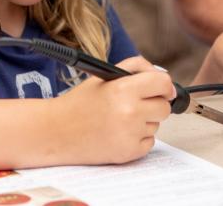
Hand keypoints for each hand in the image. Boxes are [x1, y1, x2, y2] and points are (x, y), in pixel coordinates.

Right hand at [58, 55, 174, 163]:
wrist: (57, 132)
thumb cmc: (81, 102)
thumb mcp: (105, 76)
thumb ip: (136, 67)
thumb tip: (161, 75)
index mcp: (124, 89)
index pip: (164, 84)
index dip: (165, 86)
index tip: (163, 90)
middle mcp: (130, 112)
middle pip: (164, 108)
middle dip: (154, 104)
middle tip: (137, 105)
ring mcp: (130, 135)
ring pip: (156, 125)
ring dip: (144, 122)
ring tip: (119, 120)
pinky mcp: (128, 153)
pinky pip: (149, 143)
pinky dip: (138, 139)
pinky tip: (119, 134)